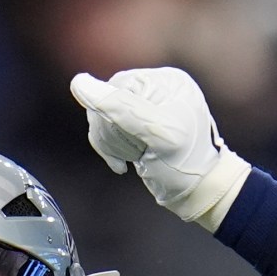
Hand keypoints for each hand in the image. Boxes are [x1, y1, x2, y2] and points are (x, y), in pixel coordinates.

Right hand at [68, 67, 251, 228]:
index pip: (117, 87)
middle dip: (112, 133)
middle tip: (135, 153)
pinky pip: (105, 130)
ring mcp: (146, 107)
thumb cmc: (184, 165)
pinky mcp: (137, 125)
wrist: (197, 194)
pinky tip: (124, 163)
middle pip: (107, 101)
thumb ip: (120, 107)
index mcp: (166, 82)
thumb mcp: (156, 134)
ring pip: (102, 117)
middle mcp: (156, 88)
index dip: (114, 117)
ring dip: (110, 144)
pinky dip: (110, 149)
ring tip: (132, 158)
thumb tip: (79, 83)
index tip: (137, 142)